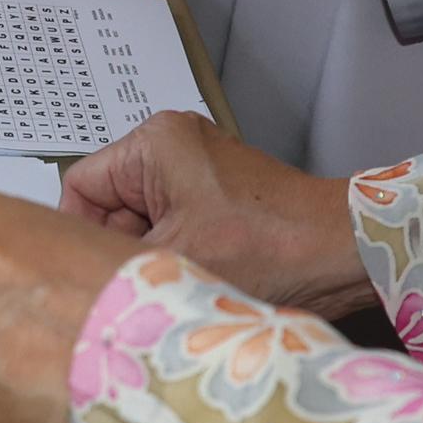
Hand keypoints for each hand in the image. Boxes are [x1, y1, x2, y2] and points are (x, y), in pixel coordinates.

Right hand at [62, 112, 369, 316]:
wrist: (346, 255)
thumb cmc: (279, 248)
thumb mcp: (175, 259)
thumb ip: (114, 261)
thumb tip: (77, 277)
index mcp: (155, 142)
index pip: (81, 187)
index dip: (82, 235)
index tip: (96, 270)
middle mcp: (174, 146)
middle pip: (110, 206)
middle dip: (125, 248)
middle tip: (147, 279)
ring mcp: (198, 170)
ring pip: (142, 223)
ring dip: (154, 257)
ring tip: (182, 279)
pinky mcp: (218, 196)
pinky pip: (173, 227)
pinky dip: (179, 256)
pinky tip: (199, 278)